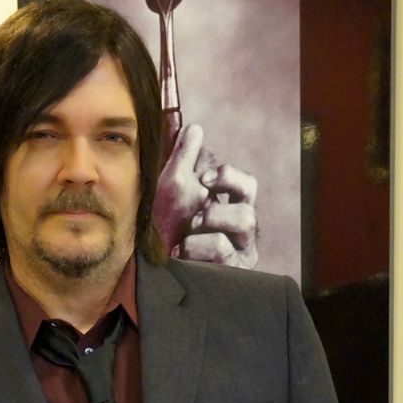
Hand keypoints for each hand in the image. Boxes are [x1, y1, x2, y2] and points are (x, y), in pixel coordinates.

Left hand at [153, 123, 258, 268]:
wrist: (153, 272)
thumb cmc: (168, 232)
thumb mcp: (172, 193)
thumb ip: (183, 161)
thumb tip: (194, 129)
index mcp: (231, 208)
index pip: (246, 186)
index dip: (230, 178)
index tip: (206, 179)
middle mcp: (240, 232)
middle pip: (248, 212)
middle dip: (220, 211)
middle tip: (196, 218)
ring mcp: (239, 255)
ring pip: (243, 230)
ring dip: (212, 230)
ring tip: (187, 237)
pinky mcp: (232, 274)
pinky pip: (226, 256)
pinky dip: (200, 251)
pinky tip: (180, 254)